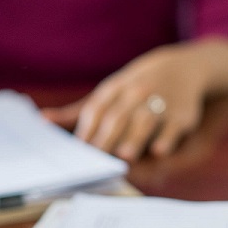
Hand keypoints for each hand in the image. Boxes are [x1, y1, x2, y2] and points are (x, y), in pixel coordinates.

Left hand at [43, 39, 227, 161]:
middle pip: (118, 116)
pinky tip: (159, 150)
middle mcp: (137, 92)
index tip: (78, 151)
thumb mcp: (110, 92)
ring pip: (145, 120)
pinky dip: (167, 137)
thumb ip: (79, 111)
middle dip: (106, 137)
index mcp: (116, 87)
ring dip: (135, 137)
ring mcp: (161, 101)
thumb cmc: (137, 87)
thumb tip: (43, 121)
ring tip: (124, 155)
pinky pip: (174, 126)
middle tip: (96, 161)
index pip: (97, 107)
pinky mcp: (183, 113)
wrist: (185, 67)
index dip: (87, 128)